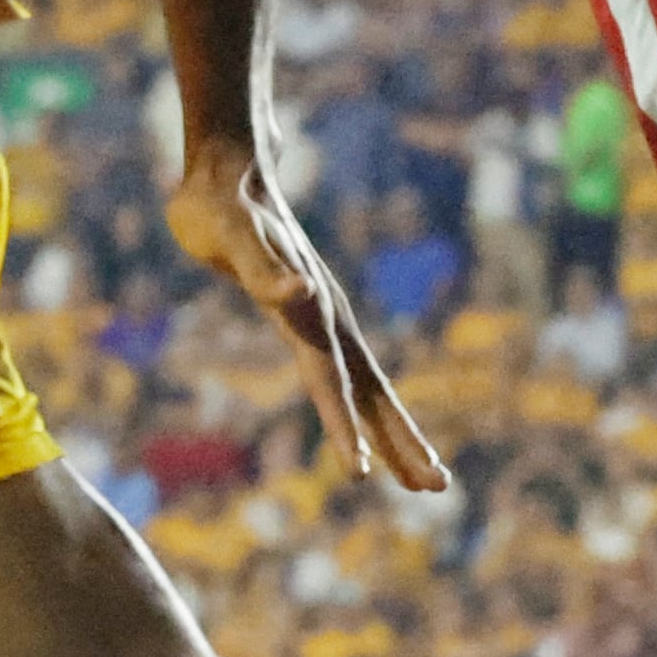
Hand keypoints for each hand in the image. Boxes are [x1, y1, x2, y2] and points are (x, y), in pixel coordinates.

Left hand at [165, 142, 447, 494]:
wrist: (231, 167)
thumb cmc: (221, 203)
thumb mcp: (231, 232)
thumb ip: (265, 266)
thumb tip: (301, 292)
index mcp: (309, 311)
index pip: (331, 382)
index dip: (346, 429)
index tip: (363, 477)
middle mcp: (326, 317)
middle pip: (372, 392)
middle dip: (402, 443)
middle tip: (435, 489)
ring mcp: (324, 315)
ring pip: (369, 386)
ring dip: (396, 431)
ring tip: (424, 477)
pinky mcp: (311, 312)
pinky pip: (345, 371)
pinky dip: (364, 408)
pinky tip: (375, 428)